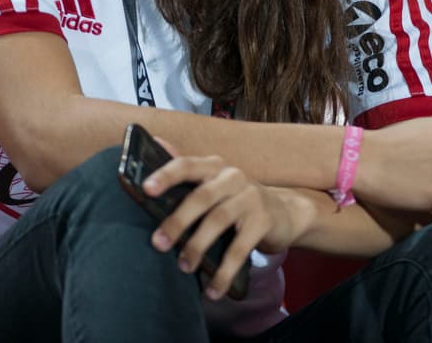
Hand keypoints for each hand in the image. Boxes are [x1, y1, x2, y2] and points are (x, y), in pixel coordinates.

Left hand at [143, 150, 307, 299]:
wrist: (285, 213)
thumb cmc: (237, 200)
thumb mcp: (214, 183)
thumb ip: (187, 170)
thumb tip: (156, 142)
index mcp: (214, 166)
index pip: (187, 165)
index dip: (166, 176)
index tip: (146, 189)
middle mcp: (233, 177)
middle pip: (201, 196)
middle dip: (178, 221)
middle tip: (158, 244)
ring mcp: (251, 197)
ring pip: (219, 220)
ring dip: (197, 246)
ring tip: (184, 267)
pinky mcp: (264, 221)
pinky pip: (240, 248)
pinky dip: (224, 271)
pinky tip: (213, 288)